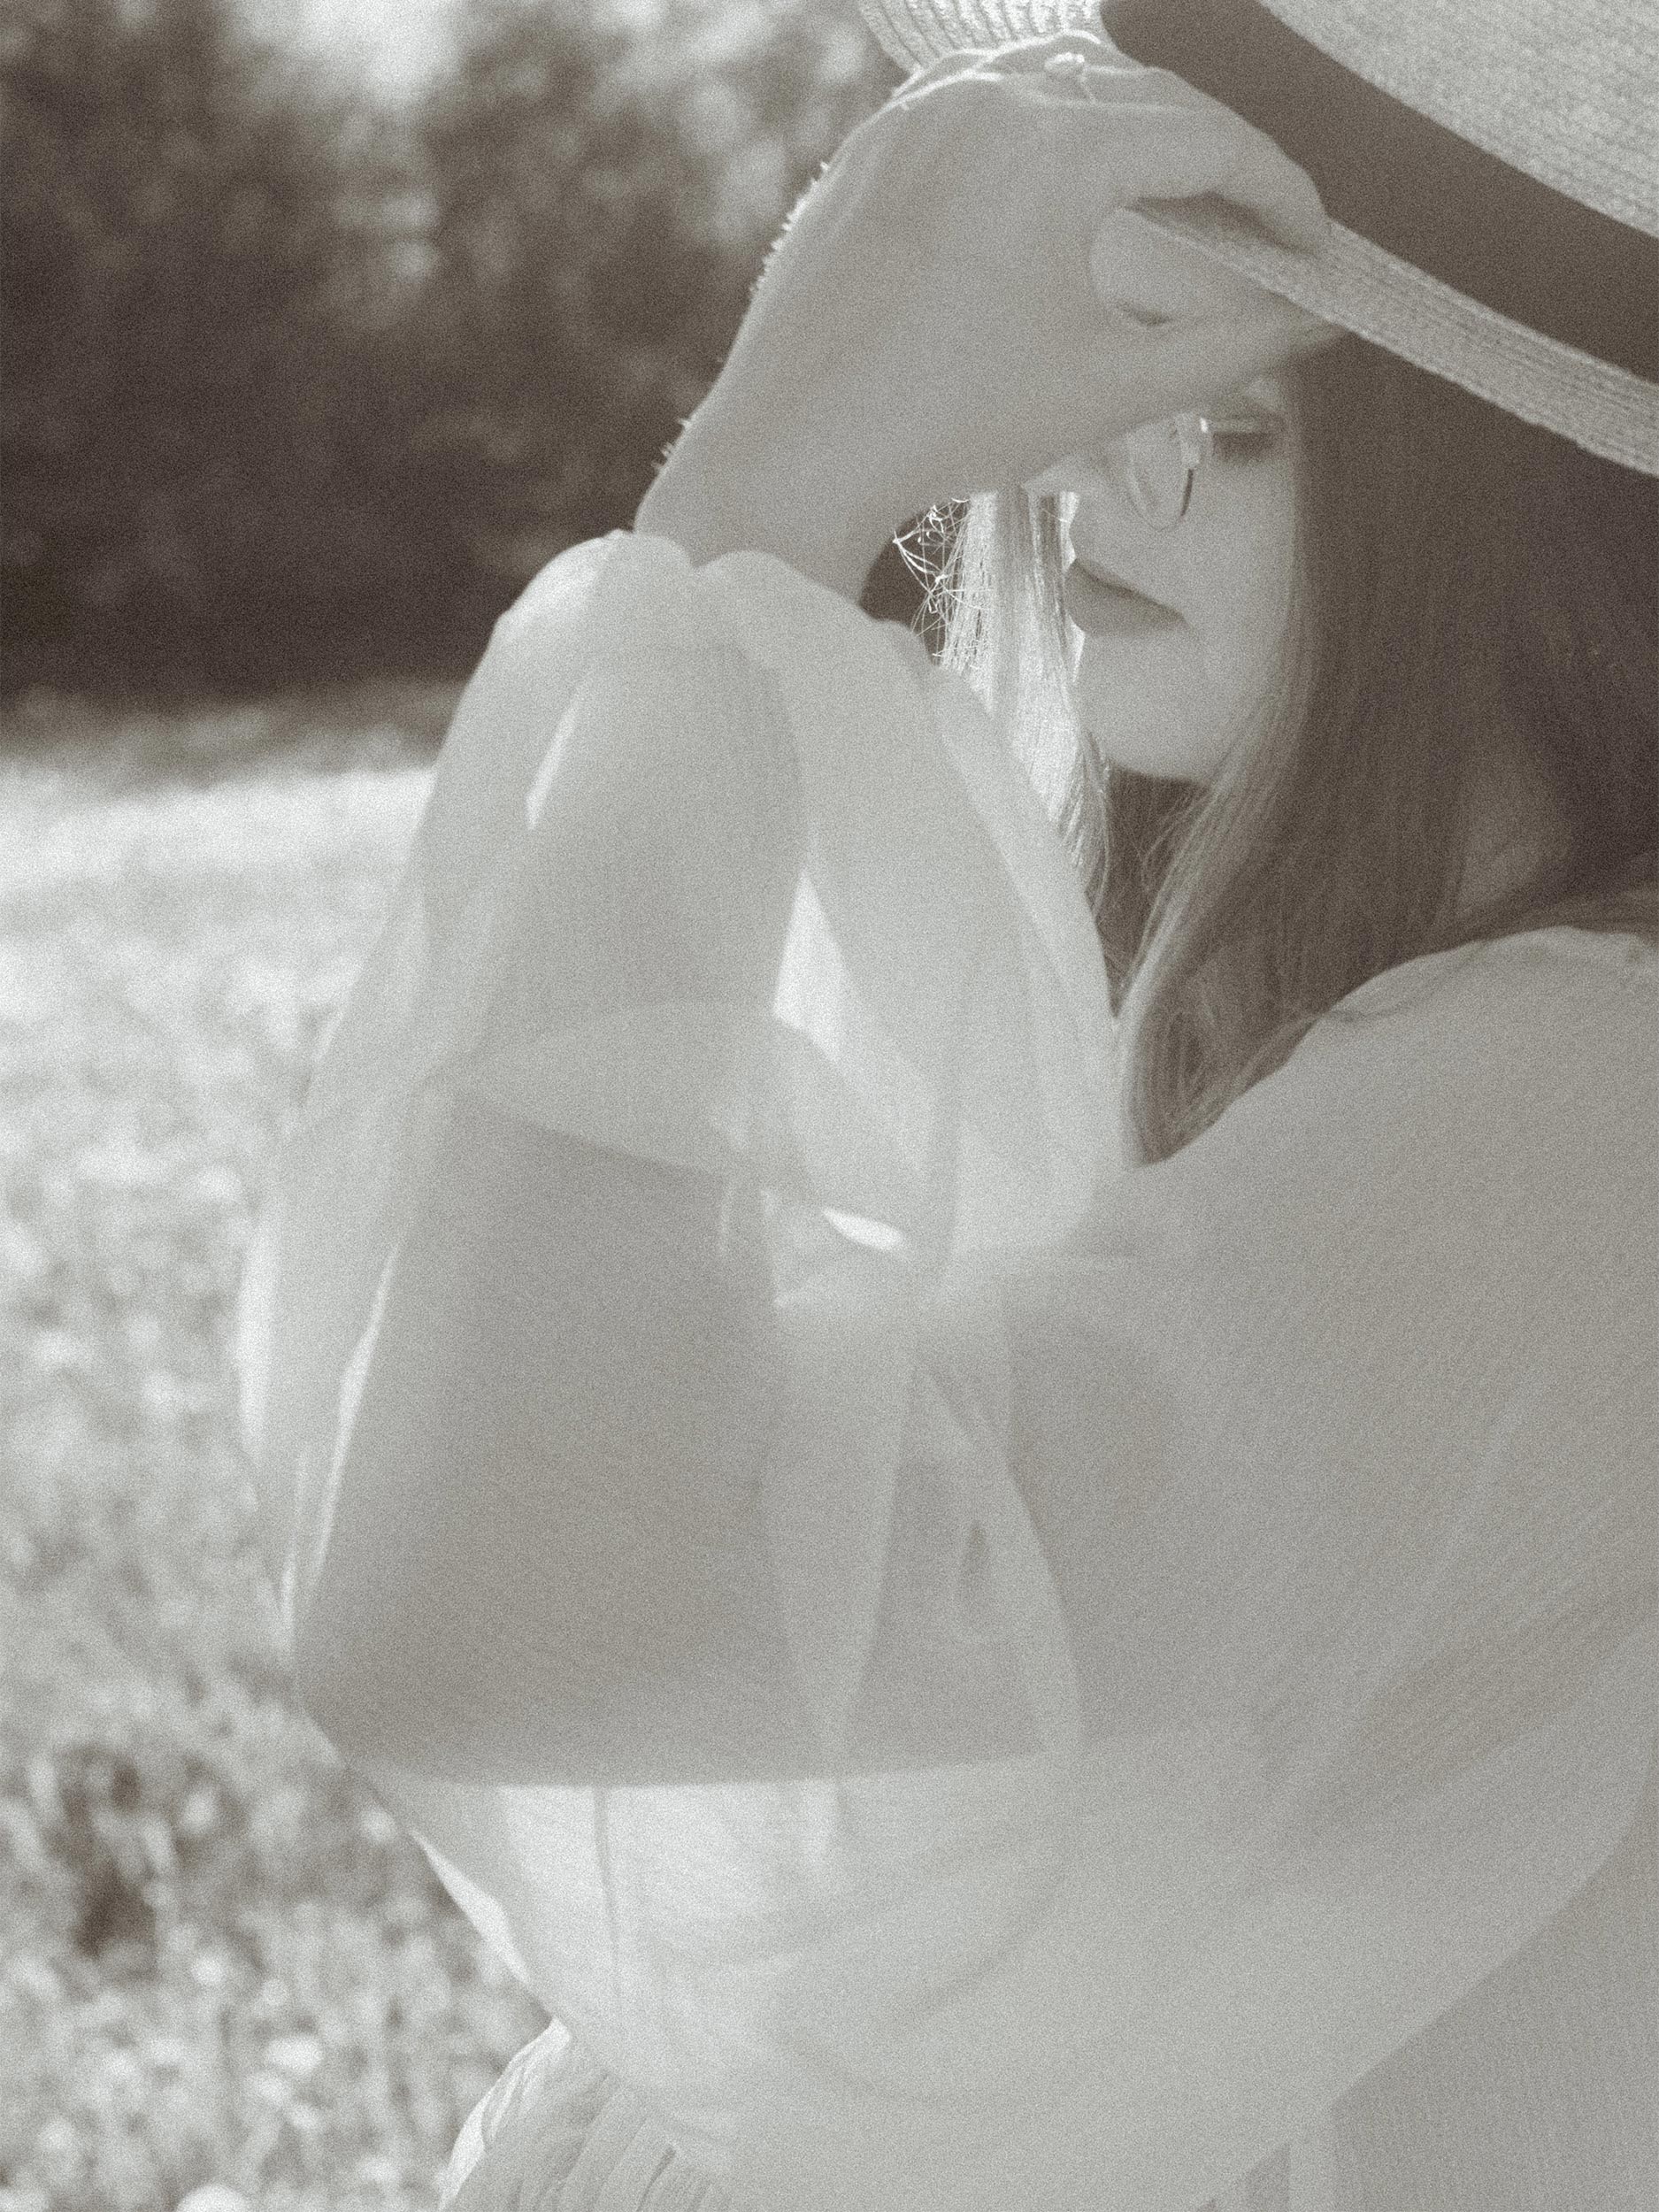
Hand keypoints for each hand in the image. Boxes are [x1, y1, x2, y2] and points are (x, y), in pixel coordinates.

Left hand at [636, 28, 1333, 597]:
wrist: (795, 449)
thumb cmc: (948, 425)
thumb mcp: (1110, 389)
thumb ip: (1231, 350)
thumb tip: (1322, 326)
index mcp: (1053, 148)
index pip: (1205, 142)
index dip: (1279, 191)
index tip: (1318, 243)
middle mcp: (985, 101)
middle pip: (1143, 96)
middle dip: (1217, 154)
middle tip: (1266, 220)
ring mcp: (920, 112)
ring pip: (1062, 78)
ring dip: (1132, 120)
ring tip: (1181, 186)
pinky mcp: (875, 142)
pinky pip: (982, 98)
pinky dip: (1044, 120)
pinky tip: (1067, 168)